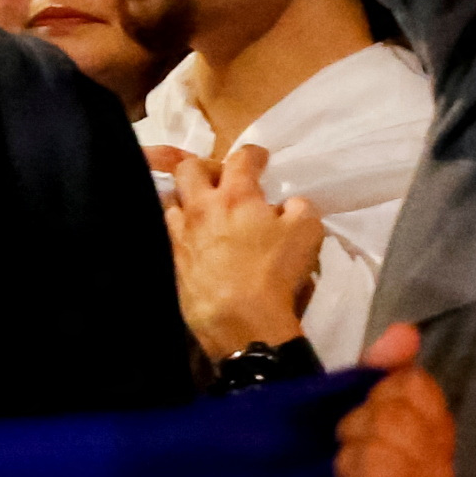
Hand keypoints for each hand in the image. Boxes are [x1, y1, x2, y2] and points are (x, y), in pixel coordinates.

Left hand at [167, 143, 326, 359]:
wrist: (241, 322)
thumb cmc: (275, 273)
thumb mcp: (308, 233)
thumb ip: (300, 208)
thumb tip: (289, 203)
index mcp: (236, 195)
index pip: (241, 158)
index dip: (254, 154)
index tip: (261, 158)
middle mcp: (202, 208)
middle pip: (189, 169)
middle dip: (206, 166)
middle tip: (222, 180)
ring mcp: (180, 235)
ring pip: (170, 200)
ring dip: (185, 199)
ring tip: (201, 210)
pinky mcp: (171, 262)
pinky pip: (167, 236)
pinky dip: (178, 231)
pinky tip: (191, 241)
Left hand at [333, 322, 454, 476]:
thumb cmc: (339, 462)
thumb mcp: (351, 407)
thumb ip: (378, 369)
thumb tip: (406, 332)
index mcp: (435, 429)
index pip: (415, 386)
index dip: (378, 394)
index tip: (360, 413)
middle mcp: (440, 467)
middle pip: (395, 420)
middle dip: (355, 430)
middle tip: (342, 450)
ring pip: (380, 462)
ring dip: (346, 468)